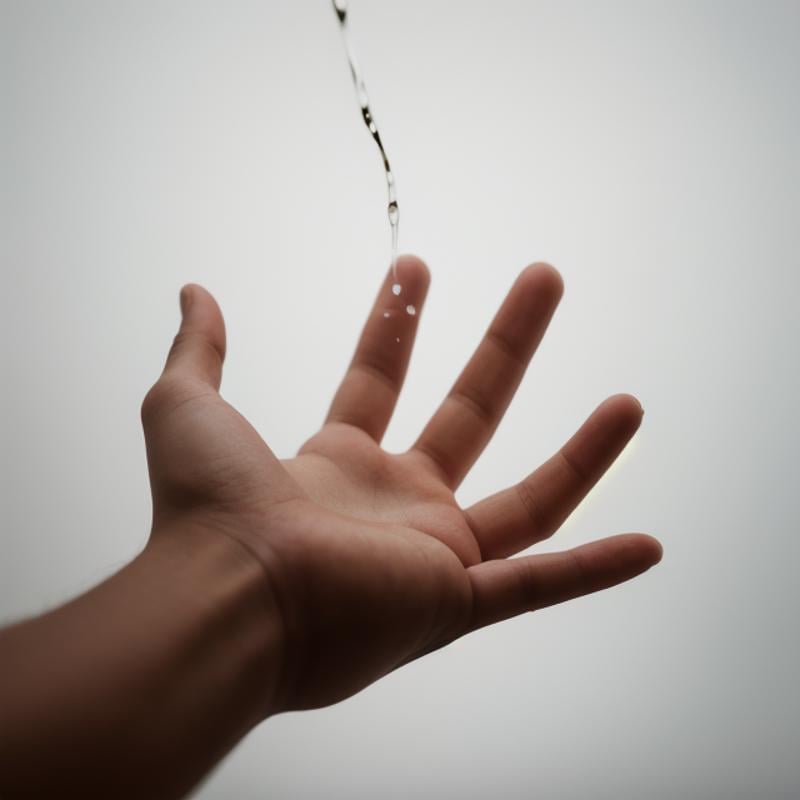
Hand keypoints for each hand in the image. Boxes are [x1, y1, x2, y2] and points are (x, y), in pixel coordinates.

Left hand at [141, 256, 661, 712]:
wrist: (226, 602)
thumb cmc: (203, 512)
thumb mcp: (186, 408)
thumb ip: (198, 350)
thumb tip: (195, 292)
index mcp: (337, 466)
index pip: (377, 380)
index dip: (393, 322)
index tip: (413, 268)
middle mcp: (394, 509)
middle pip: (471, 414)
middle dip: (508, 343)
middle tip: (544, 277)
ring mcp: (431, 555)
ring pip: (529, 502)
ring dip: (583, 453)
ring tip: (630, 402)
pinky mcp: (455, 601)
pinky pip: (540, 587)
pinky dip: (595, 572)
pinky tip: (646, 546)